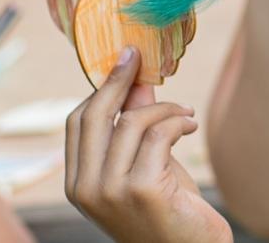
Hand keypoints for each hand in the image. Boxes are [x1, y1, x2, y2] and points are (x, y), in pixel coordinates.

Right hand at [65, 47, 231, 242]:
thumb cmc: (170, 211)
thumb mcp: (147, 163)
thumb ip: (137, 126)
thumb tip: (136, 80)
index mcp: (78, 183)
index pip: (77, 122)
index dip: (101, 87)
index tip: (124, 60)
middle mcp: (86, 189)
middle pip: (95, 115)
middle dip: (119, 79)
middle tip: (141, 57)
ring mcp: (110, 192)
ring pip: (131, 122)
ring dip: (165, 108)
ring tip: (186, 113)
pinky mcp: (141, 190)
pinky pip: (158, 136)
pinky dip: (178, 121)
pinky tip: (191, 125)